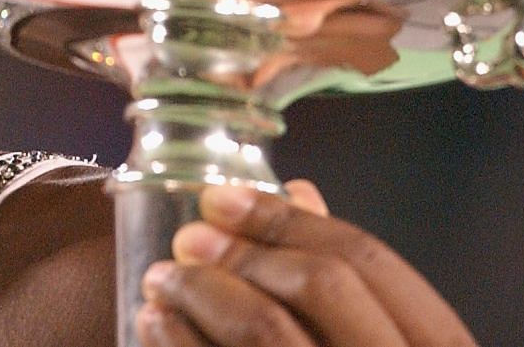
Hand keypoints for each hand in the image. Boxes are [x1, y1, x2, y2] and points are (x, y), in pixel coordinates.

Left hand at [137, 181, 475, 345]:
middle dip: (243, 248)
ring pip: (264, 331)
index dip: (290, 218)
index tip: (225, 196)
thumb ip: (350, 287)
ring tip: (163, 280)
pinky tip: (154, 327)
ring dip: (202, 292)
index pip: (369, 261)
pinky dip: (178, 343)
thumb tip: (298, 191)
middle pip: (321, 286)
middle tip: (188, 236)